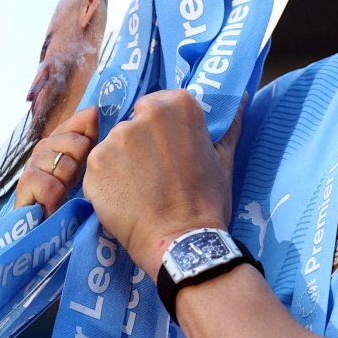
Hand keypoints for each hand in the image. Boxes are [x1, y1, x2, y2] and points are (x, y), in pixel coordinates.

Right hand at [14, 106, 97, 214]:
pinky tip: (52, 203)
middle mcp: (42, 149)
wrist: (46, 227)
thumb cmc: (68, 197)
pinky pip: (51, 186)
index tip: (87, 158)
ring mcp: (31, 166)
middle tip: (73, 182)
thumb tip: (94, 109)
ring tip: (63, 194)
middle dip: (81, 167)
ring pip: (65, 166)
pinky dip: (56, 198)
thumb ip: (89, 136)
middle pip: (76, 143)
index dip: (88, 140)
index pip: (78, 124)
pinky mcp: (23, 186)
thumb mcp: (84, 165)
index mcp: (57, 140)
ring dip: (68, 184)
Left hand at [83, 89, 242, 277]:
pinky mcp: (94, 164)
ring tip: (139, 190)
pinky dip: (107, 182)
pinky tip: (124, 199)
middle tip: (155, 175)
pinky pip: (99, 168)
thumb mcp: (224, 159)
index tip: (168, 152)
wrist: (181, 242)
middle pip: (133, 124)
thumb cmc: (207, 201)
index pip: (156, 106)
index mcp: (177, 105)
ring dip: (122, 164)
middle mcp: (142, 114)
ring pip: (114, 146)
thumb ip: (229, 124)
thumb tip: (243, 96)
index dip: (160, 132)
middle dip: (140, 145)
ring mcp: (115, 139)